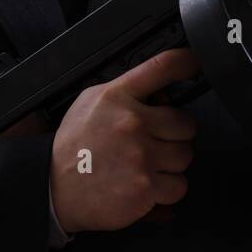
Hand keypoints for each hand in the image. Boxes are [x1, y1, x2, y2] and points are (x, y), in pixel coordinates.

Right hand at [49, 48, 198, 234]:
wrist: (54, 187)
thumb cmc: (74, 147)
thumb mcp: (91, 103)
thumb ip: (127, 93)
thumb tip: (164, 95)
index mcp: (117, 97)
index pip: (161, 68)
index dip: (187, 62)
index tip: (197, 63)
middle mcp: (131, 123)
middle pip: (186, 124)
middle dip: (175, 135)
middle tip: (154, 142)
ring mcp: (140, 156)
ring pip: (185, 155)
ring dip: (171, 163)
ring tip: (145, 165)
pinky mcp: (145, 186)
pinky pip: (179, 185)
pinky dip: (166, 189)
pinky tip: (145, 184)